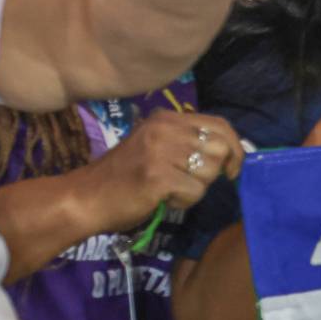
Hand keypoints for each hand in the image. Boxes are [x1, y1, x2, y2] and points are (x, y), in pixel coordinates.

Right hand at [78, 111, 244, 230]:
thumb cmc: (123, 177)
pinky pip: (195, 191)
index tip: (232, 168)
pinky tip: (164, 199)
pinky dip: (184, 201)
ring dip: (196, 188)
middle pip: (220, 148)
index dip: (235, 147)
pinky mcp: (157, 175)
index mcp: (166, 118)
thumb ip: (189, 143)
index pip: (219, 124)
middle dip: (213, 172)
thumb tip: (232, 151)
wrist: (85, 197)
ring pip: (210, 171)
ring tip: (170, 190)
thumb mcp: (157, 147)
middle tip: (191, 183)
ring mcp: (160, 150)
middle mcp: (165, 128)